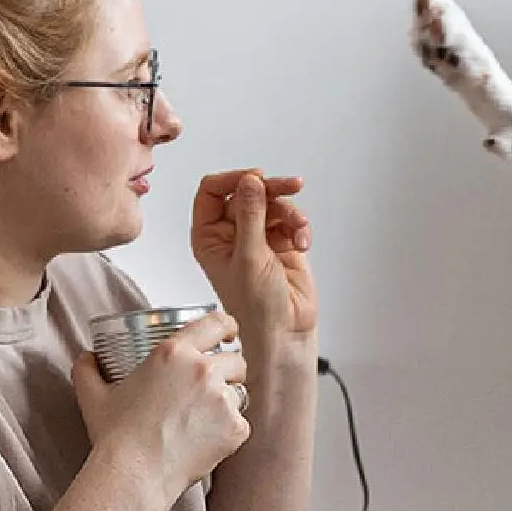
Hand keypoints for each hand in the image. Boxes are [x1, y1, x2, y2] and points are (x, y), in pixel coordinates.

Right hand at [71, 311, 248, 510]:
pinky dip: (229, 431)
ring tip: (207, 418)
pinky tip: (208, 440)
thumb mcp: (93, 394)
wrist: (135, 473)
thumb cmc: (116, 436)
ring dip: (228, 402)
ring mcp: (222, 399)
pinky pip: (241, 423)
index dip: (227, 326)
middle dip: (231, 370)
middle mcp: (203, 370)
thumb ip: (87, 369)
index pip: (215, 324)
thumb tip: (87, 357)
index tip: (229, 333)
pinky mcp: (235, 428)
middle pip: (236, 360)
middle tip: (216, 385)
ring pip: (239, 393)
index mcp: (174, 353)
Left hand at [191, 169, 317, 338]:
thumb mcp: (249, 257)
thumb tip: (251, 182)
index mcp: (209, 237)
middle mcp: (231, 234)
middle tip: (290, 186)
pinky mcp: (281, 243)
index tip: (255, 178)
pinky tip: (302, 243)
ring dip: (290, 213)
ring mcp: (257, 237)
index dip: (234, 179)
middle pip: (248, 192)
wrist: (285, 331)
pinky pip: (290, 219)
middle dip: (271, 190)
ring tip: (299, 229)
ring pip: (272, 203)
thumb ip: (250, 215)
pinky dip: (299, 227)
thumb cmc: (256, 309)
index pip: (212, 191)